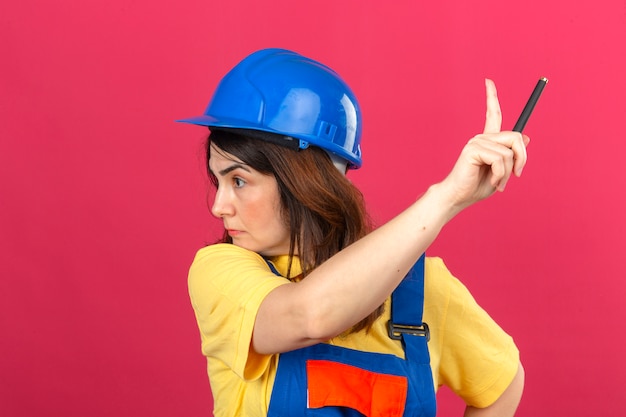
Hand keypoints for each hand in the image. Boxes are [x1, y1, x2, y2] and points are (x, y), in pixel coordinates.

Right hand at [440, 79, 529, 210]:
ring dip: (507, 173)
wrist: (458, 197)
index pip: (492, 114)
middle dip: (523, 158)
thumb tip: (525, 136)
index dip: (491, 97)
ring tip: (498, 183)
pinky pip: (499, 159)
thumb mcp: (502, 171)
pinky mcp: (472, 149)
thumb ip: (512, 154)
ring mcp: (476, 142)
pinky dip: (500, 174)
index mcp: (487, 140)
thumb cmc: (477, 186)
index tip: (487, 81)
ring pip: (509, 152)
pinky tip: (492, 181)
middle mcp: (482, 138)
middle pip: (516, 136)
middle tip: (517, 175)